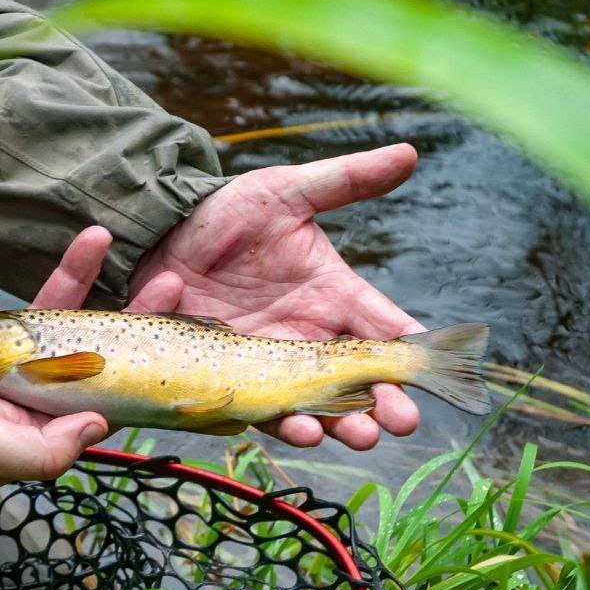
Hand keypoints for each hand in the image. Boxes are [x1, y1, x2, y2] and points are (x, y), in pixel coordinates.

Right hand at [0, 227, 181, 492]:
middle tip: (168, 275)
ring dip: (69, 276)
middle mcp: (32, 392)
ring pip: (46, 314)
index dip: (145, 355)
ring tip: (95, 237)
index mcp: (47, 419)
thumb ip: (55, 446)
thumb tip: (100, 423)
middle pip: (93, 344)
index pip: (108, 385)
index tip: (174, 328)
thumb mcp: (4, 456)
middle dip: (129, 308)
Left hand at [128, 144, 425, 450]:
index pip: (385, 330)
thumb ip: (345, 180)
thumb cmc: (227, 213)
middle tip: (400, 422)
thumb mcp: (286, 191)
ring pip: (315, 405)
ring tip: (356, 436)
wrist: (160, 237)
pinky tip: (296, 428)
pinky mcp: (231, 379)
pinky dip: (281, 422)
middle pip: (357, 381)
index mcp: (334, 296)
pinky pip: (261, 409)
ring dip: (338, 425)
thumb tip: (409, 152)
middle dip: (382, 405)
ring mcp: (270, 364)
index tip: (429, 377)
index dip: (410, 356)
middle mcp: (308, 337)